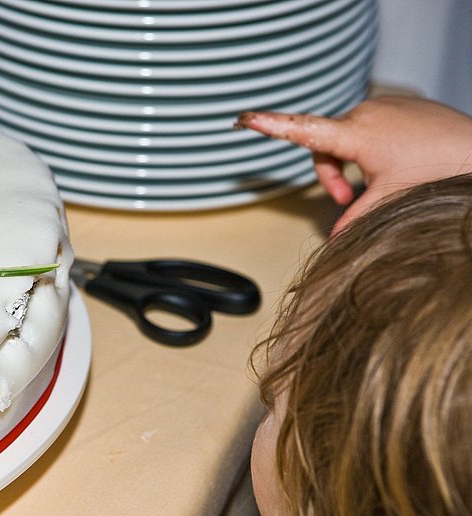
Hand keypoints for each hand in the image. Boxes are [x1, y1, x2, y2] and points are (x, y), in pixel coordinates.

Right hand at [237, 96, 471, 234]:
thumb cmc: (439, 169)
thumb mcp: (390, 199)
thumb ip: (355, 218)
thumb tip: (334, 241)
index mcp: (356, 134)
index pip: (303, 131)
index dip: (271, 126)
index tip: (245, 118)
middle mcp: (365, 112)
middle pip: (326, 146)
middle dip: (333, 174)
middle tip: (348, 199)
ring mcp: (383, 106)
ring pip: (348, 138)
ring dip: (353, 163)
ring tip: (376, 183)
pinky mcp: (399, 105)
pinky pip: (370, 127)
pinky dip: (372, 149)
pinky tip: (396, 162)